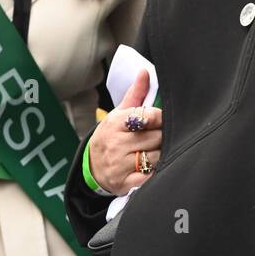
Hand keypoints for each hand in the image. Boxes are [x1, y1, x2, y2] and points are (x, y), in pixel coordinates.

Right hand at [86, 71, 162, 195]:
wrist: (92, 166)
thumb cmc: (112, 135)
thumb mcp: (119, 114)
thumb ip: (136, 93)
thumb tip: (145, 71)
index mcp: (116, 123)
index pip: (148, 117)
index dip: (160, 118)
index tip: (162, 120)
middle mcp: (116, 144)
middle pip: (156, 137)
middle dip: (162, 137)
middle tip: (159, 137)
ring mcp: (120, 166)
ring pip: (156, 157)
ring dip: (161, 154)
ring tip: (155, 151)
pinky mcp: (125, 184)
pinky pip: (150, 177)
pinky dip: (156, 173)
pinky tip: (153, 168)